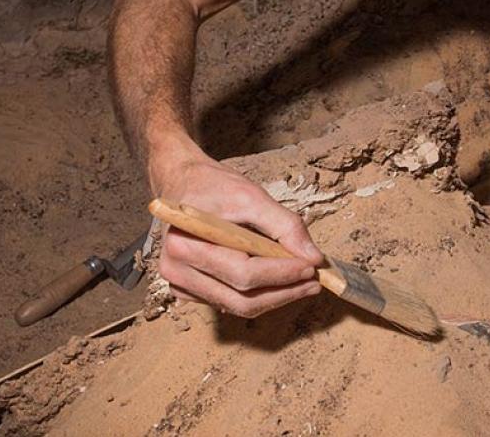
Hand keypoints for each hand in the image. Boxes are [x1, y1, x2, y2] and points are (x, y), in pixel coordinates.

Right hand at [149, 148, 323, 317]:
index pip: (243, 274)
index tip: (311, 267)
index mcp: (186, 244)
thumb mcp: (252, 195)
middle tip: (313, 281)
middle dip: (283, 292)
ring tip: (301, 281)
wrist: (181, 183)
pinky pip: (229, 302)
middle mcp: (176, 270)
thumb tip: (313, 257)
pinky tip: (276, 281)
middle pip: (241, 299)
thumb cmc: (211, 186)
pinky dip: (257, 295)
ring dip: (274, 297)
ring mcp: (180, 283)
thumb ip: (285, 226)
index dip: (282, 274)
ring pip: (238, 306)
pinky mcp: (188, 290)